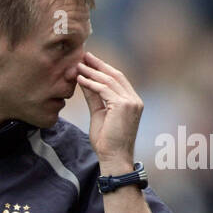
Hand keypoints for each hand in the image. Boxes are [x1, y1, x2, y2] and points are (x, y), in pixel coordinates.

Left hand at [76, 51, 142, 165]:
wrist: (114, 157)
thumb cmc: (106, 141)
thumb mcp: (98, 114)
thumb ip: (94, 97)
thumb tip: (85, 81)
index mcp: (132, 101)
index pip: (118, 79)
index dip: (103, 68)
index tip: (89, 60)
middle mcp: (134, 99)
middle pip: (115, 75)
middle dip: (98, 64)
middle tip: (84, 55)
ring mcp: (131, 102)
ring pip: (109, 80)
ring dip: (92, 72)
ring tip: (78, 65)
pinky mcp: (123, 105)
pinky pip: (104, 89)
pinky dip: (91, 83)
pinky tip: (80, 79)